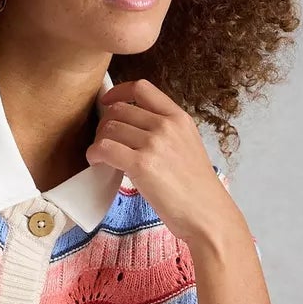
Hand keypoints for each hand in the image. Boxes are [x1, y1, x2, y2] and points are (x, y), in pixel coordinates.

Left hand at [85, 79, 239, 247]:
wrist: (208, 215)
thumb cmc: (197, 190)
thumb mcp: (189, 146)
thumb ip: (167, 132)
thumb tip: (135, 129)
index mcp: (179, 118)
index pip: (142, 88)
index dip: (118, 92)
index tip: (108, 102)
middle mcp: (166, 125)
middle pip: (120, 109)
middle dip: (105, 124)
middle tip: (104, 141)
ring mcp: (154, 143)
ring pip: (109, 128)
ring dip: (99, 141)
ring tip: (102, 156)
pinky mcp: (141, 165)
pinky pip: (104, 148)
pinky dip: (94, 154)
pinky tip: (97, 163)